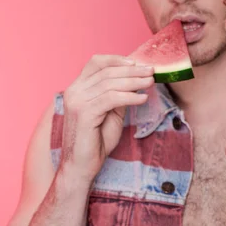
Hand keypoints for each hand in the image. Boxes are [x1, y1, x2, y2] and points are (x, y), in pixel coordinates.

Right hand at [60, 55, 153, 182]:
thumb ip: (118, 94)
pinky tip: (143, 98)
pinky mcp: (84, 113)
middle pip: (107, 71)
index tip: (137, 62)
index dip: (117, 59)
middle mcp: (74, 91)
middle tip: (151, 71)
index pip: (95, 62)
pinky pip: (111, 98)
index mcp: (78, 88)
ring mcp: (77, 101)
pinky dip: (129, 97)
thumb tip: (136, 79)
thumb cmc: (96, 141)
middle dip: (132, 70)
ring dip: (134, 81)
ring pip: (110, 83)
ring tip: (151, 82)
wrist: (81, 166)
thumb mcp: (111, 112)